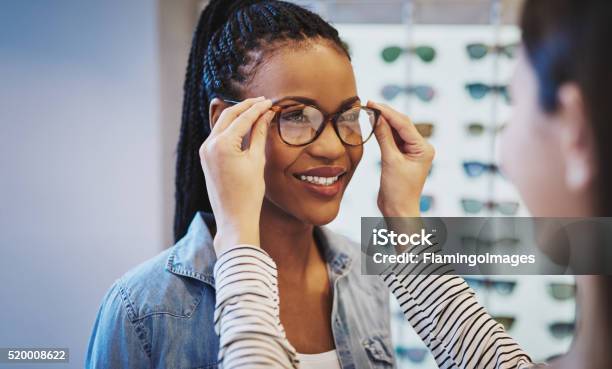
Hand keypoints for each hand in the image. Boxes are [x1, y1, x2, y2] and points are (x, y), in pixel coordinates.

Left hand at [199, 96, 274, 252]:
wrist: (234, 219)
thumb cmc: (249, 193)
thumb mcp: (257, 161)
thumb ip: (259, 134)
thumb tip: (265, 115)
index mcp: (222, 144)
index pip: (242, 118)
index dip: (258, 108)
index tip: (270, 102)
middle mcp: (209, 145)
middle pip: (228, 115)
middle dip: (246, 107)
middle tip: (263, 101)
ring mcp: (205, 151)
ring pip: (221, 124)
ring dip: (238, 115)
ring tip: (255, 110)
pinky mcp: (206, 158)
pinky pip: (218, 135)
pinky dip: (231, 128)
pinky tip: (244, 125)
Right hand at [368, 101, 434, 216]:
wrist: (398, 210)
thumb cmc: (398, 191)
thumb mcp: (390, 161)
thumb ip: (384, 137)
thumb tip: (377, 117)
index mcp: (424, 148)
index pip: (404, 124)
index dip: (387, 112)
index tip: (373, 103)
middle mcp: (420, 148)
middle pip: (402, 125)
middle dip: (386, 114)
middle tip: (369, 103)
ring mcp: (411, 152)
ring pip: (396, 131)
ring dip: (383, 122)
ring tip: (369, 111)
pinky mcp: (402, 157)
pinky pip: (392, 140)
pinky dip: (383, 132)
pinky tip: (374, 124)